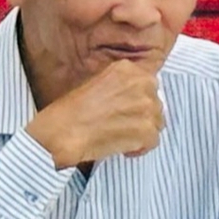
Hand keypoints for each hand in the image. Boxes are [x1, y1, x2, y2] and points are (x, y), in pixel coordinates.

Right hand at [25, 59, 165, 169]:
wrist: (62, 132)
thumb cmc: (72, 110)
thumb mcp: (97, 83)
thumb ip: (121, 86)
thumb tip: (135, 98)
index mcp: (129, 69)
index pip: (148, 86)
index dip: (138, 101)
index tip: (125, 111)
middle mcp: (142, 83)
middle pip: (155, 104)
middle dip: (142, 116)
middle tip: (122, 126)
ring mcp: (147, 106)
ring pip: (157, 122)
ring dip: (142, 132)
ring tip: (120, 137)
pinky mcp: (147, 129)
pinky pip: (153, 141)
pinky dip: (140, 148)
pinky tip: (122, 149)